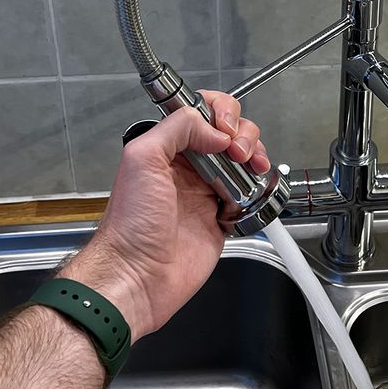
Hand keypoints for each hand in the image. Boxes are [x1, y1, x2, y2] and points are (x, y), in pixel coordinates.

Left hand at [61, 91, 269, 340]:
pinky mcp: (222, 218)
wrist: (140, 275)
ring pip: (243, 160)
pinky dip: (256, 189)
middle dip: (242, 133)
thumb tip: (214, 129)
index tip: (224, 129)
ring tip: (252, 166)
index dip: (219, 113)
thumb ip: (176, 129)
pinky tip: (249, 192)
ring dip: (254, 156)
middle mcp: (189, 167)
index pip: (200, 113)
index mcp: (167, 149)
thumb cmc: (131, 225)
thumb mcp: (142, 159)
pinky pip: (249, 195)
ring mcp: (207, 191)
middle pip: (228, 133)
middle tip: (238, 151)